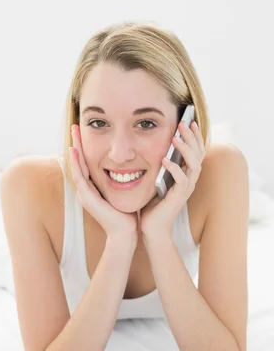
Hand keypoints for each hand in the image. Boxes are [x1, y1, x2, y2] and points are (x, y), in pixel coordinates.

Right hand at [69, 125, 138, 242]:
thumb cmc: (126, 214)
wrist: (124, 233)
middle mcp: (85, 190)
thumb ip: (122, 180)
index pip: (87, 163)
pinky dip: (76, 163)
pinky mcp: (87, 198)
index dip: (85, 147)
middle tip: (76, 126)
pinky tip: (75, 151)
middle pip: (79, 162)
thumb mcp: (123, 192)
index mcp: (93, 188)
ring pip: (76, 167)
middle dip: (77, 143)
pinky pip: (79, 177)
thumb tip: (131, 165)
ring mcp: (84, 194)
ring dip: (75, 149)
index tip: (86, 131)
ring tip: (74, 133)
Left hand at [139, 120, 205, 243]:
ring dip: (186, 150)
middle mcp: (189, 181)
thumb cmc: (152, 205)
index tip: (188, 121)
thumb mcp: (155, 179)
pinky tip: (165, 159)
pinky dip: (175, 168)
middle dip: (192, 137)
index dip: (194, 136)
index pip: (195, 151)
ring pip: (194, 165)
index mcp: (186, 175)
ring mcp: (185, 190)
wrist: (151, 228)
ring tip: (176, 138)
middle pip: (199, 154)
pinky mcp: (178, 198)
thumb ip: (158, 165)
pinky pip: (182, 180)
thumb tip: (153, 147)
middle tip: (184, 123)